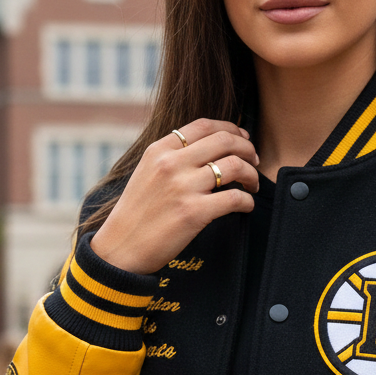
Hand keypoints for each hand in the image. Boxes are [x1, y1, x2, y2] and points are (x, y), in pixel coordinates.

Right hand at [90, 119, 259, 274]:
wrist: (121, 248)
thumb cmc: (137, 215)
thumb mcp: (147, 174)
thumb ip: (172, 158)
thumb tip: (208, 151)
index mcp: (159, 150)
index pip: (204, 126)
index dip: (231, 129)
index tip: (242, 139)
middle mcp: (172, 164)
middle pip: (224, 141)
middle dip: (247, 148)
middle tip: (254, 161)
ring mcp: (183, 188)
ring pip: (234, 166)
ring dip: (251, 174)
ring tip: (252, 184)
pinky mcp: (194, 213)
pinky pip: (235, 198)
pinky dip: (247, 201)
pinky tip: (246, 205)